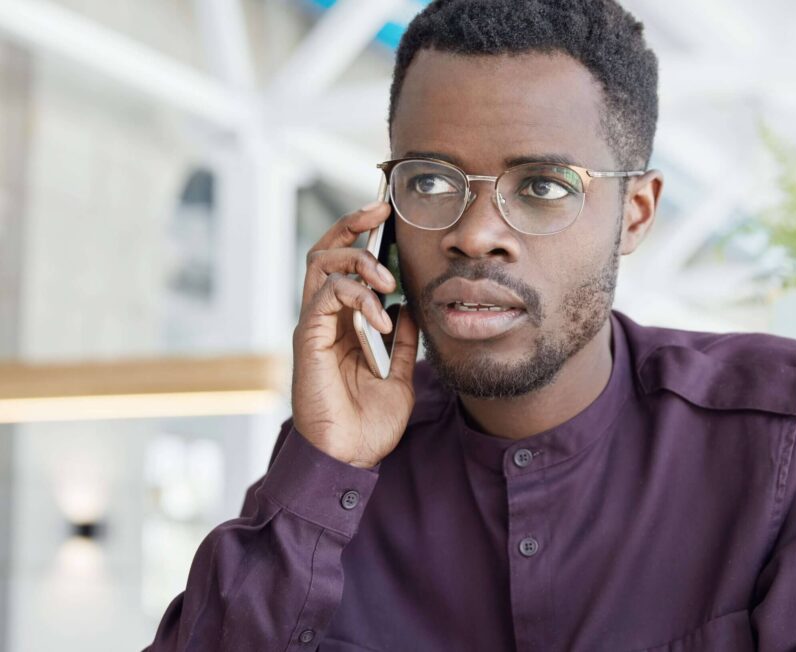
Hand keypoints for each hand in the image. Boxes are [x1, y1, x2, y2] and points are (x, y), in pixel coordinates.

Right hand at [291, 201, 418, 467]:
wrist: (350, 459)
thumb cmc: (369, 425)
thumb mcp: (399, 376)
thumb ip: (402, 342)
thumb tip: (410, 310)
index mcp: (342, 325)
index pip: (344, 266)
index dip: (361, 236)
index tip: (387, 216)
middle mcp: (323, 319)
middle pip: (325, 252)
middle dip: (352, 225)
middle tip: (381, 211)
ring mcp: (313, 328)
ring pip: (321, 264)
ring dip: (358, 260)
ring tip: (389, 280)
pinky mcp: (309, 340)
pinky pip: (326, 297)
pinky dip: (357, 297)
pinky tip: (382, 316)